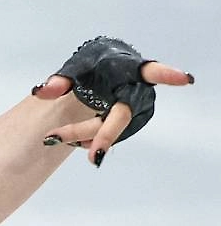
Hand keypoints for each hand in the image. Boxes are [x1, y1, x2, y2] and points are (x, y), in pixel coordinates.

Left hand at [33, 37, 193, 166]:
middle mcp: (138, 91)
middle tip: (91, 158)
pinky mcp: (132, 122)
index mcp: (129, 71)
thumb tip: (41, 91)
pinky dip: (90, 138)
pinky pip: (110, 134)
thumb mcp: (75, 68)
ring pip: (111, 129)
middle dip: (103, 136)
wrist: (104, 69)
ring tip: (55, 137)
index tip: (185, 79)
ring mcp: (137, 109)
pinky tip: (75, 138)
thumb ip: (59, 80)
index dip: (167, 75)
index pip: (150, 72)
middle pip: (119, 117)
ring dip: (84, 137)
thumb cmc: (94, 66)